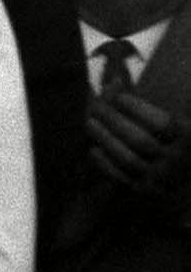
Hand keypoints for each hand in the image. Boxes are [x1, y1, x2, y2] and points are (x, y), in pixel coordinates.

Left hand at [88, 87, 190, 213]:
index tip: (118, 97)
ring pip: (129, 159)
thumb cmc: (184, 140)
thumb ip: (170, 101)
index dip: (137, 108)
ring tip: (90, 123)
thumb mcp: (184, 121)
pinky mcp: (148, 191)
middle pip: (140, 140)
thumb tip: (125, 79)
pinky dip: (106, 164)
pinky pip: (123, 178)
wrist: (189, 180)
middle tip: (96, 106)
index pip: (161, 123)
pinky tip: (94, 149)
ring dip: (106, 140)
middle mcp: (179, 161)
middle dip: (114, 121)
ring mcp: (163, 178)